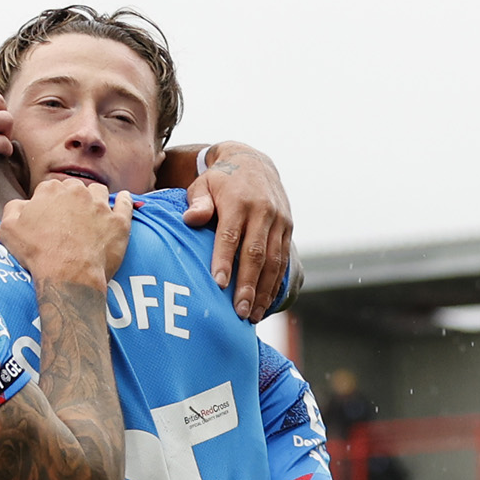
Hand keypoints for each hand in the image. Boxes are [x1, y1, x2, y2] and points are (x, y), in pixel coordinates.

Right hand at [0, 174, 130, 291]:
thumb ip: (13, 209)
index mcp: (51, 190)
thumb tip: (21, 205)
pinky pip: (126, 205)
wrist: (67, 274)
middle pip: (75, 189)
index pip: (49, 190)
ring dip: (95, 199)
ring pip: (99, 192)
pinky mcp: (118, 222)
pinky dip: (125, 202)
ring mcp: (101, 206)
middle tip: (68, 220)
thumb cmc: (37, 252)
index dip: (47, 204)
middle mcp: (78, 192)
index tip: (47, 219)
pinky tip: (124, 201)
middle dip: (71, 200)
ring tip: (91, 214)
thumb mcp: (8, 229)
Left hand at [183, 141, 292, 320]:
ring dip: (263, 291)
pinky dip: (274, 284)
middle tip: (238, 312)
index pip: (231, 235)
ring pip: (273, 261)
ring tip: (251, 316)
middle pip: (256, 254)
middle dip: (247, 285)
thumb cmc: (220, 181)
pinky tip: (265, 304)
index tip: (218, 284)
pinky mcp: (288, 229)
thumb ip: (198, 203)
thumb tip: (190, 219)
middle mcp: (263, 212)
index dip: (225, 261)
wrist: (253, 162)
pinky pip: (283, 260)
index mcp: (239, 201)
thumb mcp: (203, 184)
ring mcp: (279, 221)